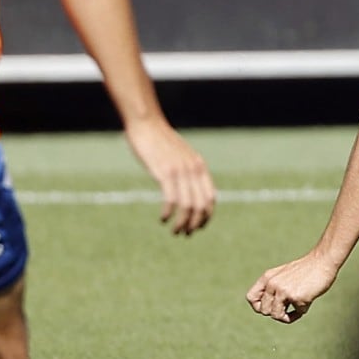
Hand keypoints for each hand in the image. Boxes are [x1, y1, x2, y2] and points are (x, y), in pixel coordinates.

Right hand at [125, 119, 215, 234]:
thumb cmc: (161, 141)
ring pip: (187, 206)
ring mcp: (180, 171)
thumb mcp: (181, 155)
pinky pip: (171, 200)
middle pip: (201, 206)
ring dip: (182, 223)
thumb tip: (189, 189)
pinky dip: (168, 213)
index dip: (206, 216)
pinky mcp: (164, 172)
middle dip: (195, 224)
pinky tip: (163, 218)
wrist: (147, 124)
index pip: (211, 198)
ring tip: (175, 231)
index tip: (198, 227)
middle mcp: (193, 169)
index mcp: (199, 166)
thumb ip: (187, 170)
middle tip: (185, 234)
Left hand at [247, 253, 340, 323]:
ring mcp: (283, 291)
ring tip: (297, 307)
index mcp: (268, 278)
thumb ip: (273, 287)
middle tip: (287, 307)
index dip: (259, 307)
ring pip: (276, 315)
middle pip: (264, 311)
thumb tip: (266, 309)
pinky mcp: (296, 297)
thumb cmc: (306, 269)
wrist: (323, 261)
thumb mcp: (283, 274)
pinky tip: (308, 301)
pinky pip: (295, 314)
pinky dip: (302, 311)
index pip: (251, 298)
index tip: (271, 306)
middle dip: (276, 312)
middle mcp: (273, 284)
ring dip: (287, 316)